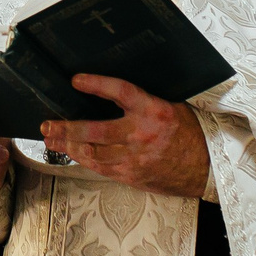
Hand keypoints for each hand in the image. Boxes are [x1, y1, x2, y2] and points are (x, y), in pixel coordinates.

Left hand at [41, 75, 209, 198]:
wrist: (207, 167)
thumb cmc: (190, 133)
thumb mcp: (171, 107)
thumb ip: (143, 102)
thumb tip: (111, 93)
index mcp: (154, 111)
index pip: (120, 92)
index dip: (96, 84)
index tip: (76, 79)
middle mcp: (142, 134)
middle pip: (95, 131)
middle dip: (67, 128)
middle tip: (47, 125)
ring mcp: (136, 158)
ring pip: (93, 153)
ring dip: (68, 146)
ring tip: (52, 140)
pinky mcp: (133, 175)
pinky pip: (102, 168)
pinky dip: (84, 160)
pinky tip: (72, 154)